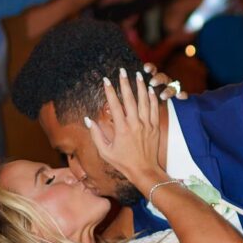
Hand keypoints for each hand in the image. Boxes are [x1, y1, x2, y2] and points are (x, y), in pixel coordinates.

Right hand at [88, 69, 161, 186]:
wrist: (144, 171)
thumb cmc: (123, 162)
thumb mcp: (105, 151)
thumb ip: (96, 134)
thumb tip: (88, 120)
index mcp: (122, 129)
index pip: (114, 105)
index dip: (109, 91)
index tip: (106, 80)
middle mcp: (135, 124)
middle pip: (130, 99)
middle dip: (124, 83)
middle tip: (122, 71)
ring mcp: (146, 125)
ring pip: (144, 101)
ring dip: (140, 87)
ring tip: (137, 74)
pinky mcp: (155, 127)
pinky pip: (154, 109)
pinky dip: (152, 98)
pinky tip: (150, 89)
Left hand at [141, 63, 181, 100]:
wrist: (169, 102)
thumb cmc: (150, 94)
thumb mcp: (143, 88)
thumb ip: (139, 84)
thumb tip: (119, 78)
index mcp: (155, 77)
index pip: (153, 69)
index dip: (150, 67)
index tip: (146, 68)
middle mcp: (165, 80)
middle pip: (162, 77)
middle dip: (158, 79)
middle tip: (152, 83)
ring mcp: (173, 86)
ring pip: (172, 86)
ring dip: (168, 90)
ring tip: (162, 96)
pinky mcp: (180, 94)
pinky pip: (183, 93)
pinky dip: (182, 94)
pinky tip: (179, 96)